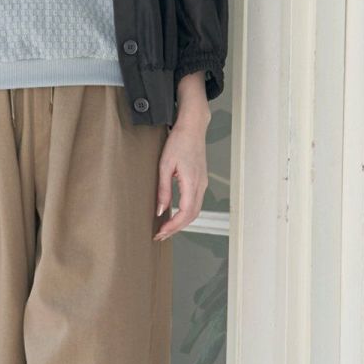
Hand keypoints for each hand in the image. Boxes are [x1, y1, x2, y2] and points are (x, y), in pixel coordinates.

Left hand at [154, 81, 209, 239]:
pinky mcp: (201, 181)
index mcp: (192, 183)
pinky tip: (175, 214)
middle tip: (160, 235)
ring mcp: (203, 184)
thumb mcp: (165, 166)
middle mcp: (200, 186)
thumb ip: (163, 190)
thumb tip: (161, 210)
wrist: (192, 128)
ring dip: (181, 222)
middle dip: (176, 229)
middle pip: (192, 216)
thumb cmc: (178, 142)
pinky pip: (195, 203)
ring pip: (195, 211)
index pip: (185, 213)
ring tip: (166, 228)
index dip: (173, 226)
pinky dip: (186, 213)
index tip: (160, 233)